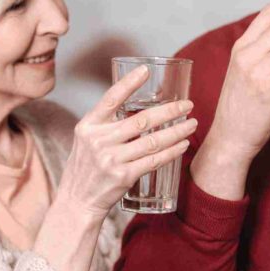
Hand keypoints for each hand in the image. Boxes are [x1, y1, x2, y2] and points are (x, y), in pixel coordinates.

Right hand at [55, 65, 197, 218]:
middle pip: (141, 120)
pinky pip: (154, 161)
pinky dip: (172, 151)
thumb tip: (139, 108)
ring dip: (177, 131)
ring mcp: (111, 159)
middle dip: (169, 110)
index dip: (129, 83)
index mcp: (88, 126)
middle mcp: (99, 140)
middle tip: (188, 104)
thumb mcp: (87, 140)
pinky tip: (183, 144)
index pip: (110, 99)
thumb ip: (107, 124)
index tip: (146, 70)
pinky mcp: (123, 177)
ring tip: (192, 123)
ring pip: (152, 141)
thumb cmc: (86, 166)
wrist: (77, 200)